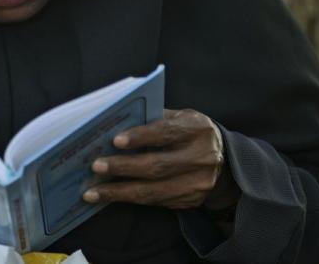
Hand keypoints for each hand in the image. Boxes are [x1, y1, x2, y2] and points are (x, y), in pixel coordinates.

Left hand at [83, 109, 239, 209]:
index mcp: (197, 129)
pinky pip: (155, 202)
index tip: (115, 140)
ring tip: (93, 192)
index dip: (141, 137)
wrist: (225, 161)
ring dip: (120, 192)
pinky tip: (109, 196)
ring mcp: (198, 183)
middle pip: (158, 166)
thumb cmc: (190, 132)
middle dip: (123, 167)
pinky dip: (129, 199)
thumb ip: (153, 118)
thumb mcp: (179, 117)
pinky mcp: (190, 201)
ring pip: (154, 191)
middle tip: (96, 166)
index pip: (167, 133)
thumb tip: (114, 123)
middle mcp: (202, 158)